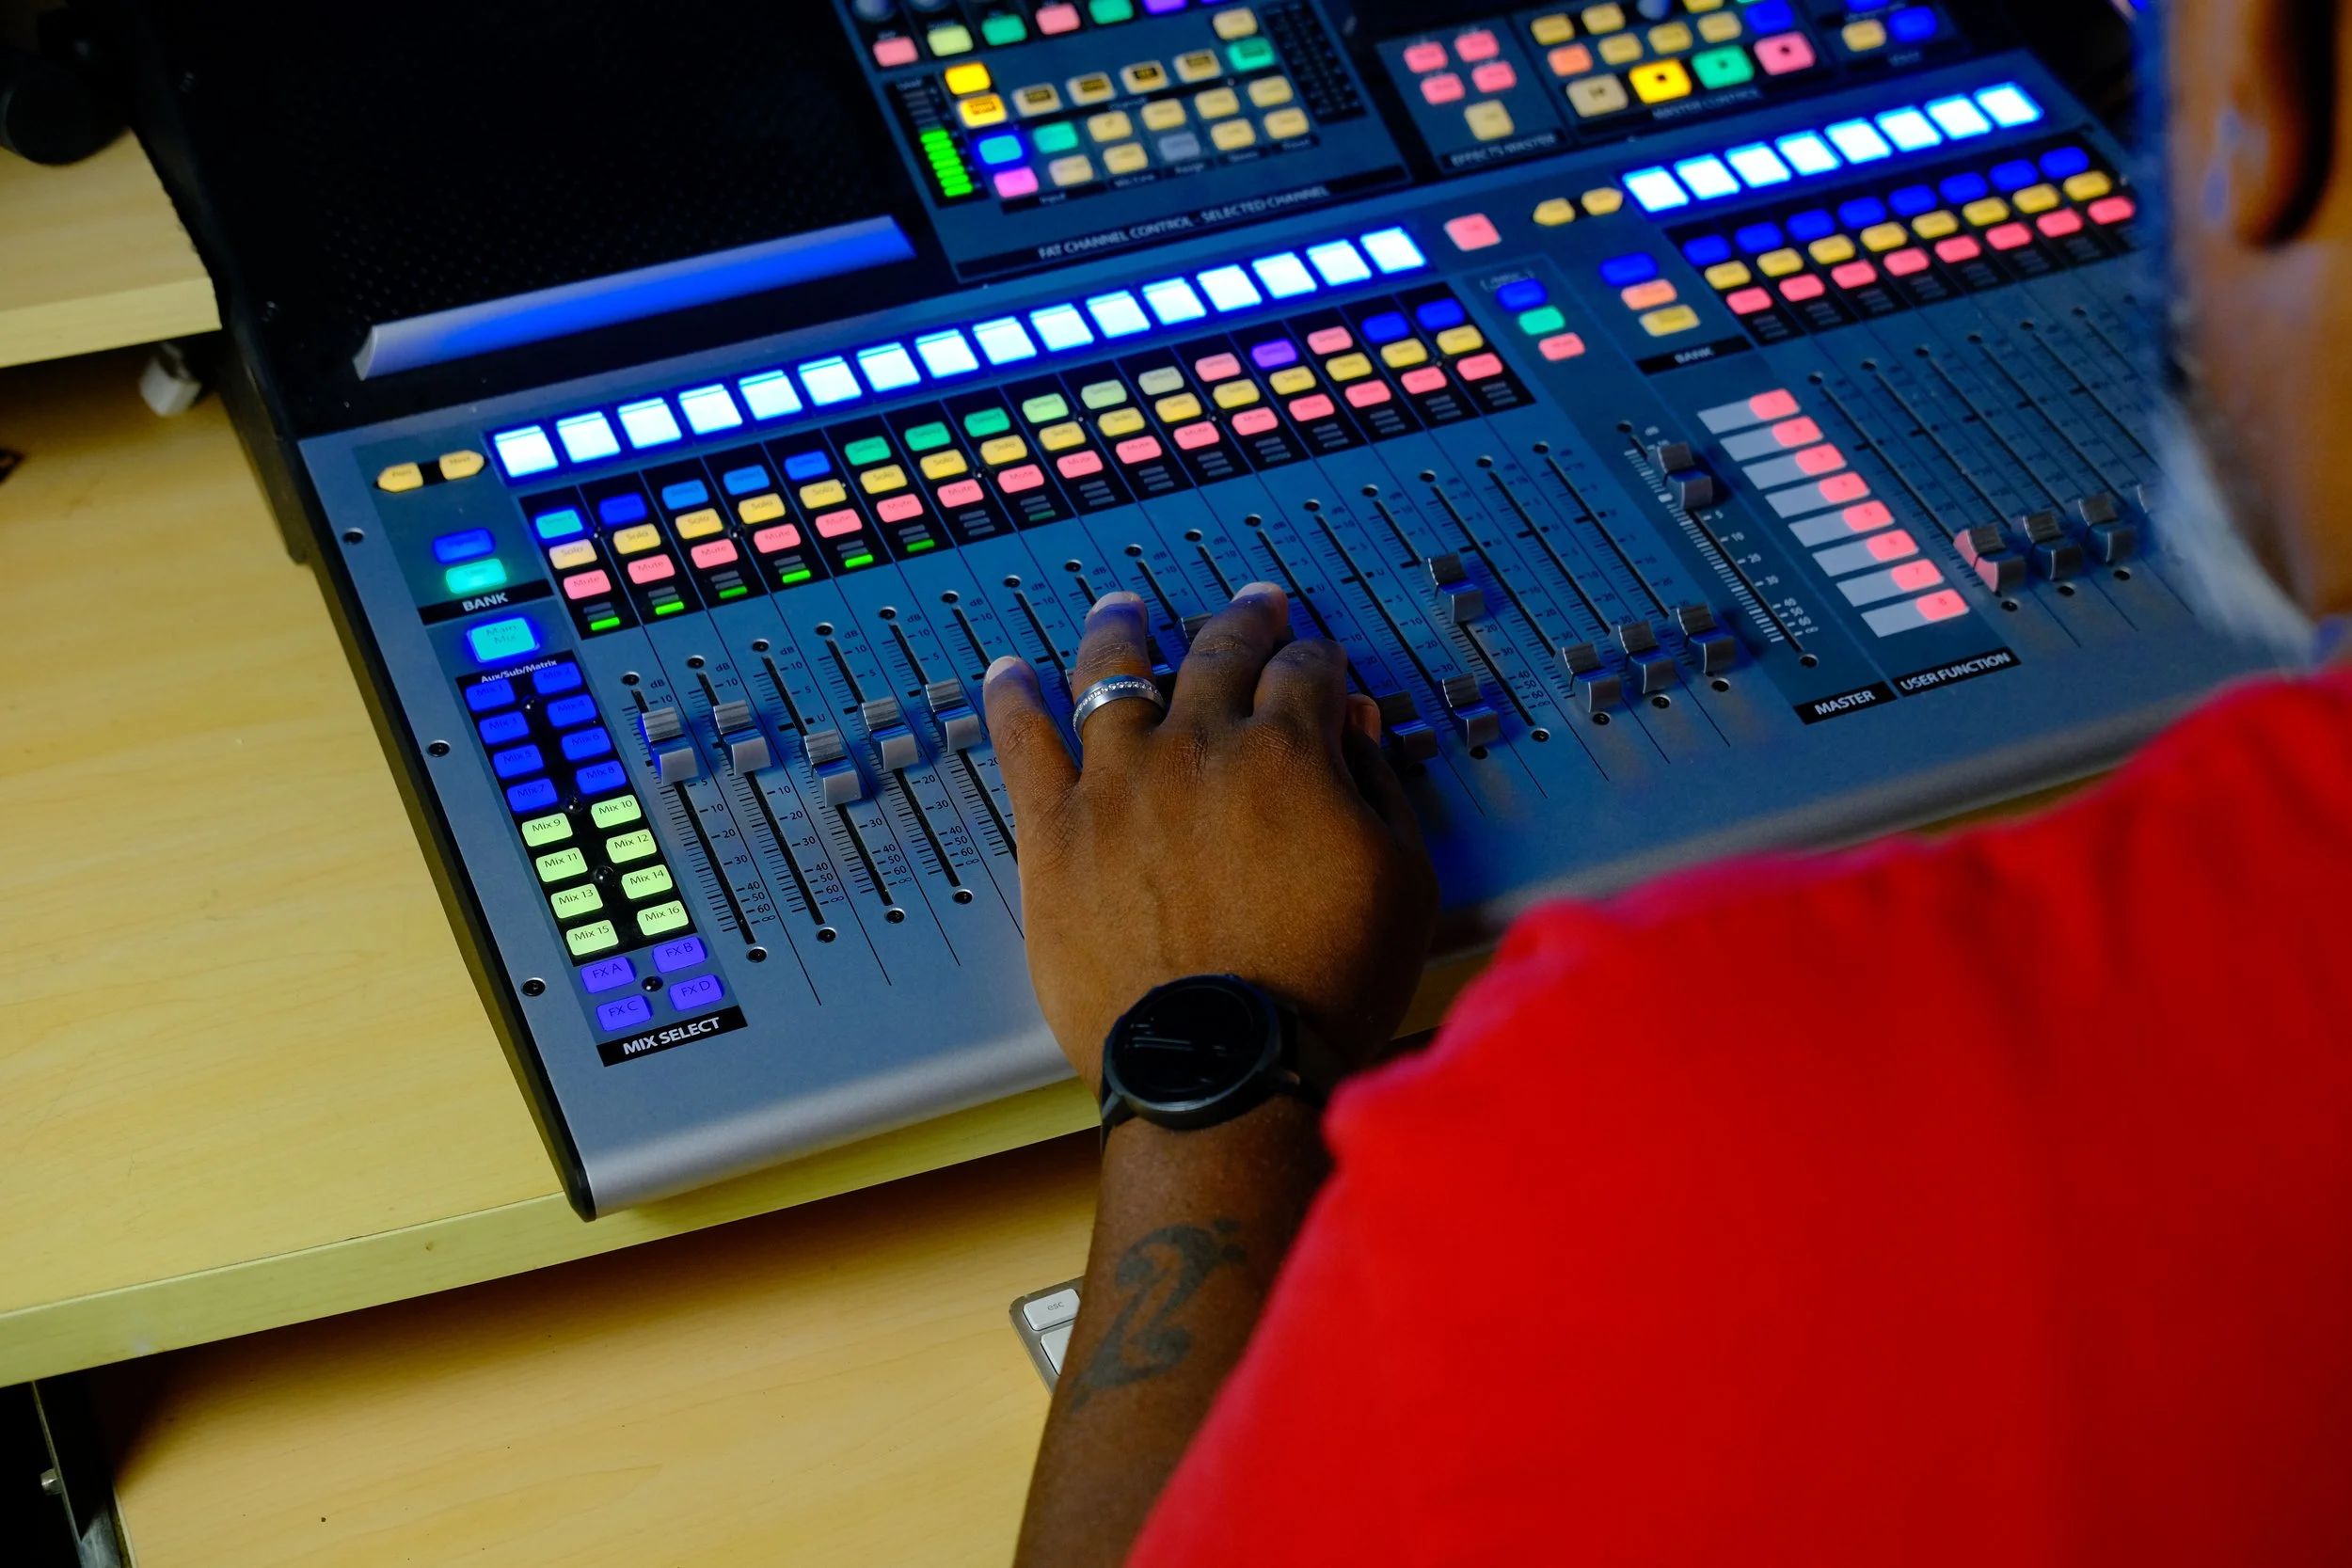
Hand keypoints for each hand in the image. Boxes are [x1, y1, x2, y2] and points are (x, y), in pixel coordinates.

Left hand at [982, 583, 1438, 1093]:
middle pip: (1217, 653)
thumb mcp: (1400, 881)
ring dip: (1121, 630)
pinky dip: (1014, 699)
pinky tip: (1008, 673)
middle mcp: (1198, 748)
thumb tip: (1356, 731)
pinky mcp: (1055, 831)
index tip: (1317, 660)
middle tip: (1249, 607)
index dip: (1317, 659)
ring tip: (1122, 607)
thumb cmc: (1323, 987)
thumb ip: (1378, 789)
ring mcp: (1118, 783)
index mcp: (1288, 752)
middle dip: (1241, 622)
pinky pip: (1024, 742)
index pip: (1305, 670)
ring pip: (1112, 673)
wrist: (1224, 1065)